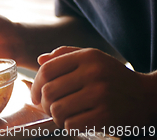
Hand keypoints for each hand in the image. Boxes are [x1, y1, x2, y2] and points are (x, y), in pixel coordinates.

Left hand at [31, 46, 156, 130]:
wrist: (146, 96)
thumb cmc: (113, 76)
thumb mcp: (93, 58)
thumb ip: (66, 55)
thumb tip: (40, 60)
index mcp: (87, 57)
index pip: (48, 69)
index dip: (35, 83)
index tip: (35, 94)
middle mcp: (93, 73)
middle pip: (49, 91)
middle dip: (43, 103)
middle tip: (47, 107)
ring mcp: (100, 95)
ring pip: (58, 110)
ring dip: (55, 116)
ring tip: (61, 115)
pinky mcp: (105, 116)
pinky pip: (71, 124)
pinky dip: (68, 126)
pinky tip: (74, 122)